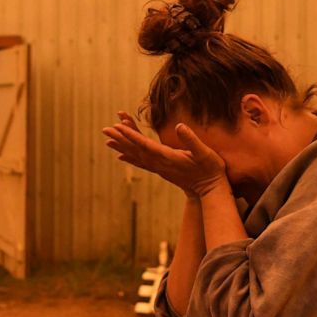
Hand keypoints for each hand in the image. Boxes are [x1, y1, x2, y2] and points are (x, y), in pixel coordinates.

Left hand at [102, 111, 227, 197]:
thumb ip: (192, 140)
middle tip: (105, 130)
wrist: (210, 190)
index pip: (145, 144)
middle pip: (136, 150)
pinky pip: (142, 163)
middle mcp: (161, 164)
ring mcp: (160, 168)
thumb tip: (180, 126)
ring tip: (108, 141)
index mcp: (169, 157)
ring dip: (122, 147)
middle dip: (120, 139)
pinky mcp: (162, 171)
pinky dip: (130, 158)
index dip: (130, 135)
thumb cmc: (211, 169)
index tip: (118, 127)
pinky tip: (122, 156)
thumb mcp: (205, 153)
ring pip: (137, 156)